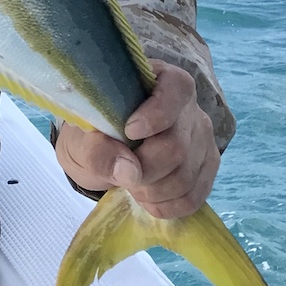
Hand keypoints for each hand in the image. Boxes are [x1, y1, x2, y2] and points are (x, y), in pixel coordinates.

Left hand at [54, 60, 219, 218]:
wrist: (101, 149)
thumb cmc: (91, 133)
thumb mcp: (79, 137)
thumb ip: (95, 149)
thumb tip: (129, 170)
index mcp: (157, 79)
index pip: (175, 88)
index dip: (156, 114)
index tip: (129, 132)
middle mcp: (187, 105)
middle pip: (177, 145)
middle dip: (144, 170)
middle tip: (121, 175)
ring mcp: (200, 135)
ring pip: (186, 175)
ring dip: (153, 191)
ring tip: (131, 186)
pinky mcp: (206, 164)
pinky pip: (195, 195)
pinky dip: (168, 206)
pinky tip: (147, 199)